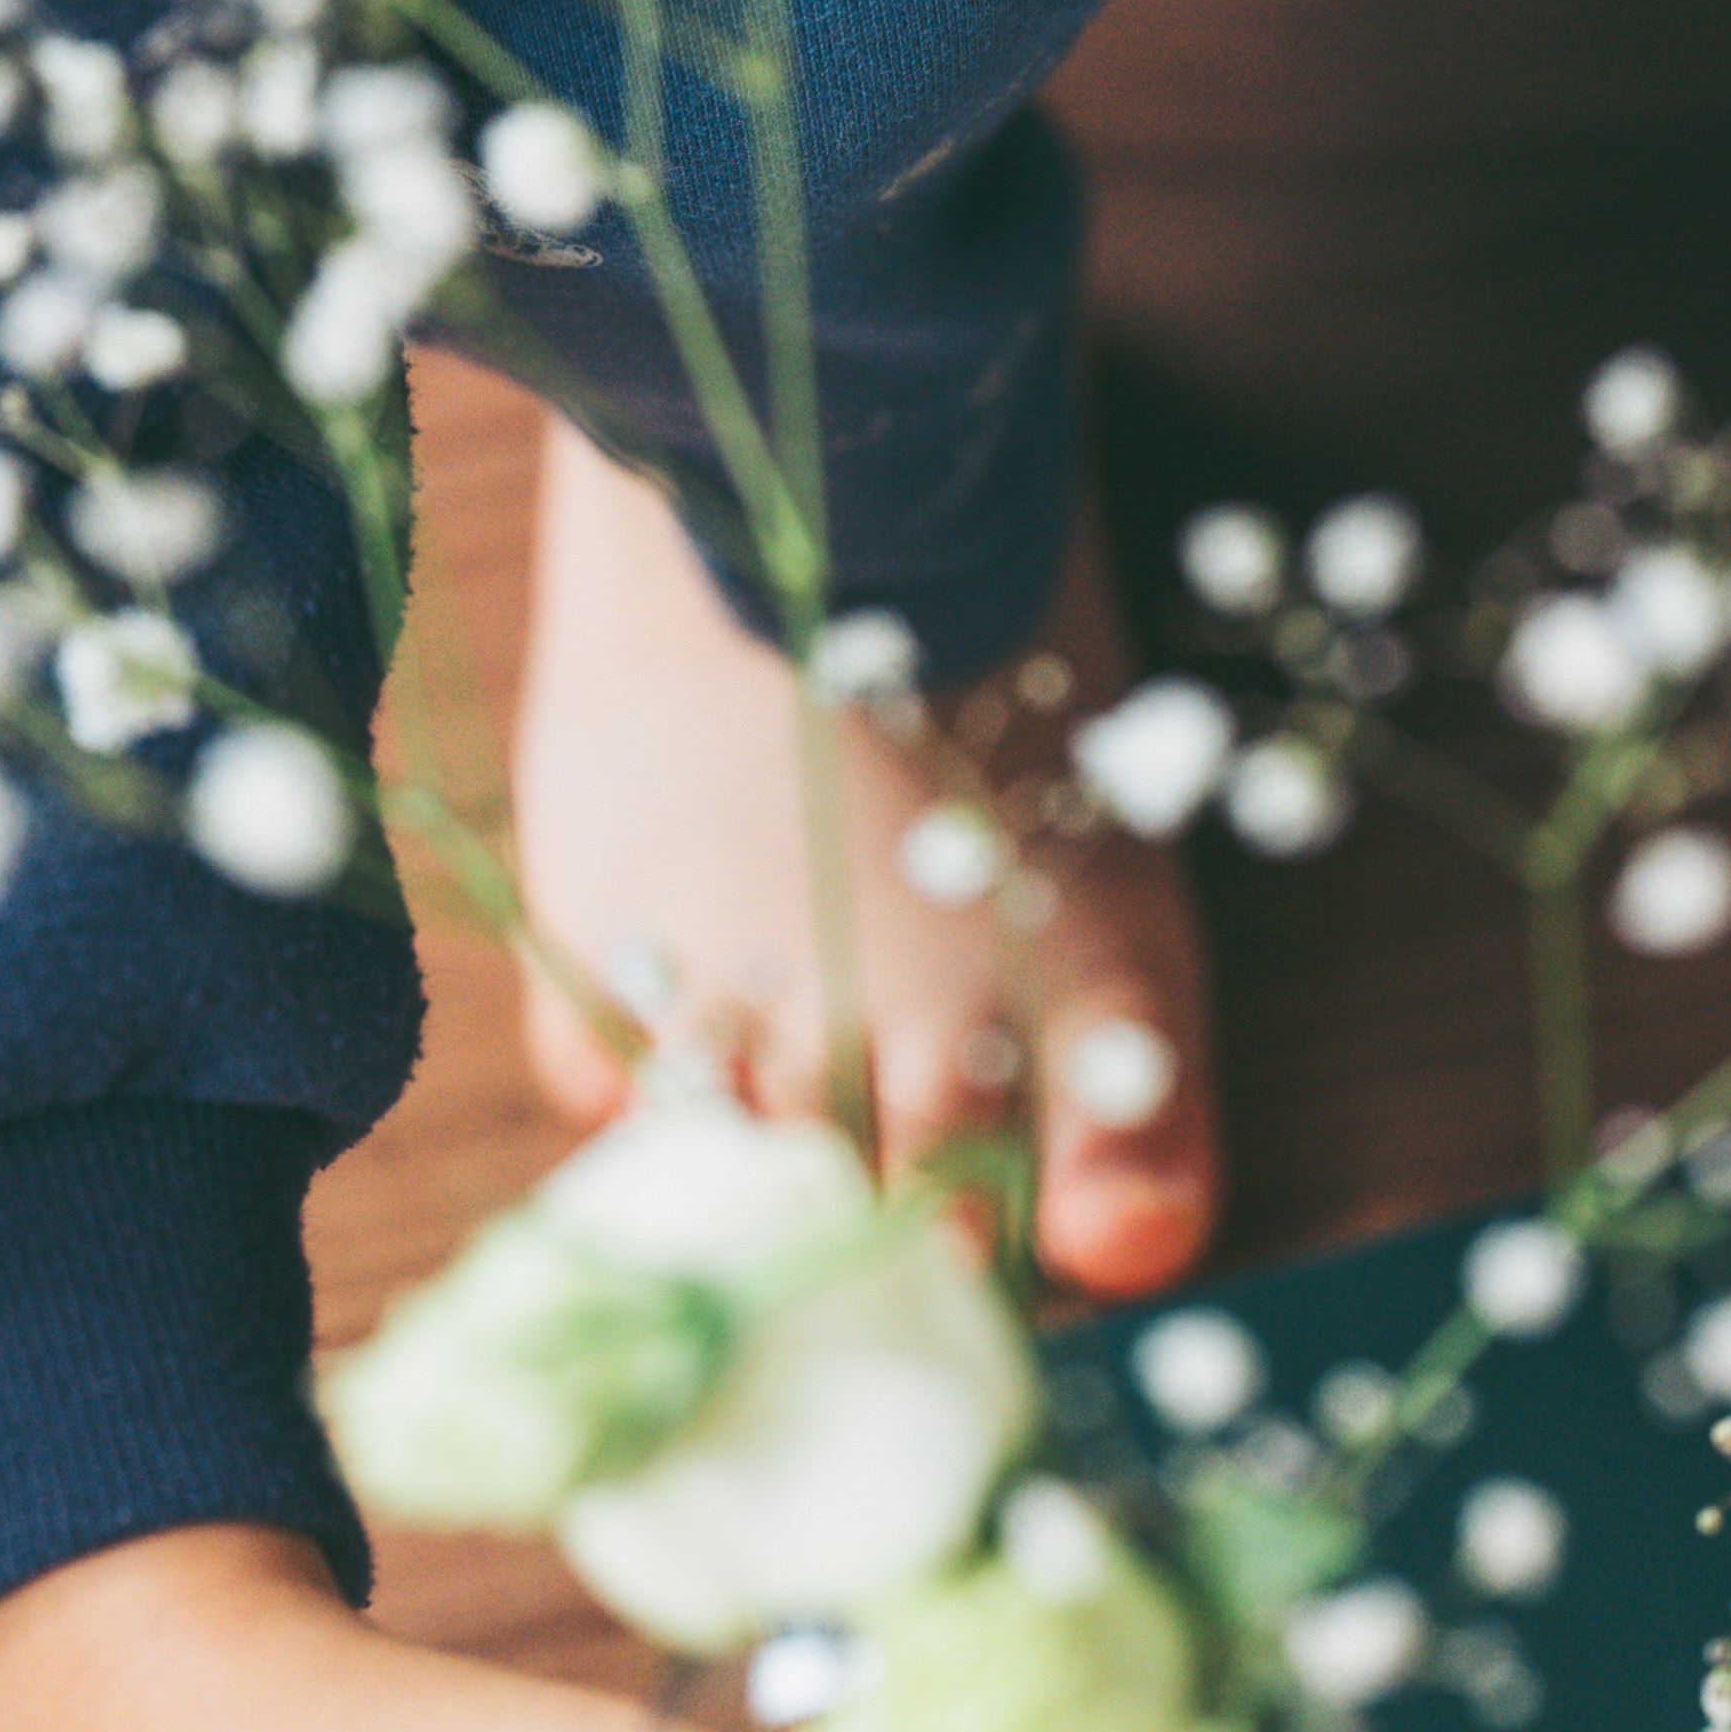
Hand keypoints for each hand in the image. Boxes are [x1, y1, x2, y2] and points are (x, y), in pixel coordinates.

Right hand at [512, 421, 1222, 1290]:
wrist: (827, 466)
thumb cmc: (1013, 668)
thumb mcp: (1125, 882)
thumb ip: (1138, 1101)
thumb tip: (1124, 1265)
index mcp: (1006, 1042)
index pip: (982, 1265)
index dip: (985, 1262)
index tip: (986, 1239)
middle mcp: (853, 1048)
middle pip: (852, 1239)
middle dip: (876, 1226)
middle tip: (886, 1141)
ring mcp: (712, 1001)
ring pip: (730, 1184)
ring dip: (765, 1155)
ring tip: (797, 1064)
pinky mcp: (592, 936)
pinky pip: (613, 1104)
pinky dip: (653, 1090)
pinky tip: (705, 1013)